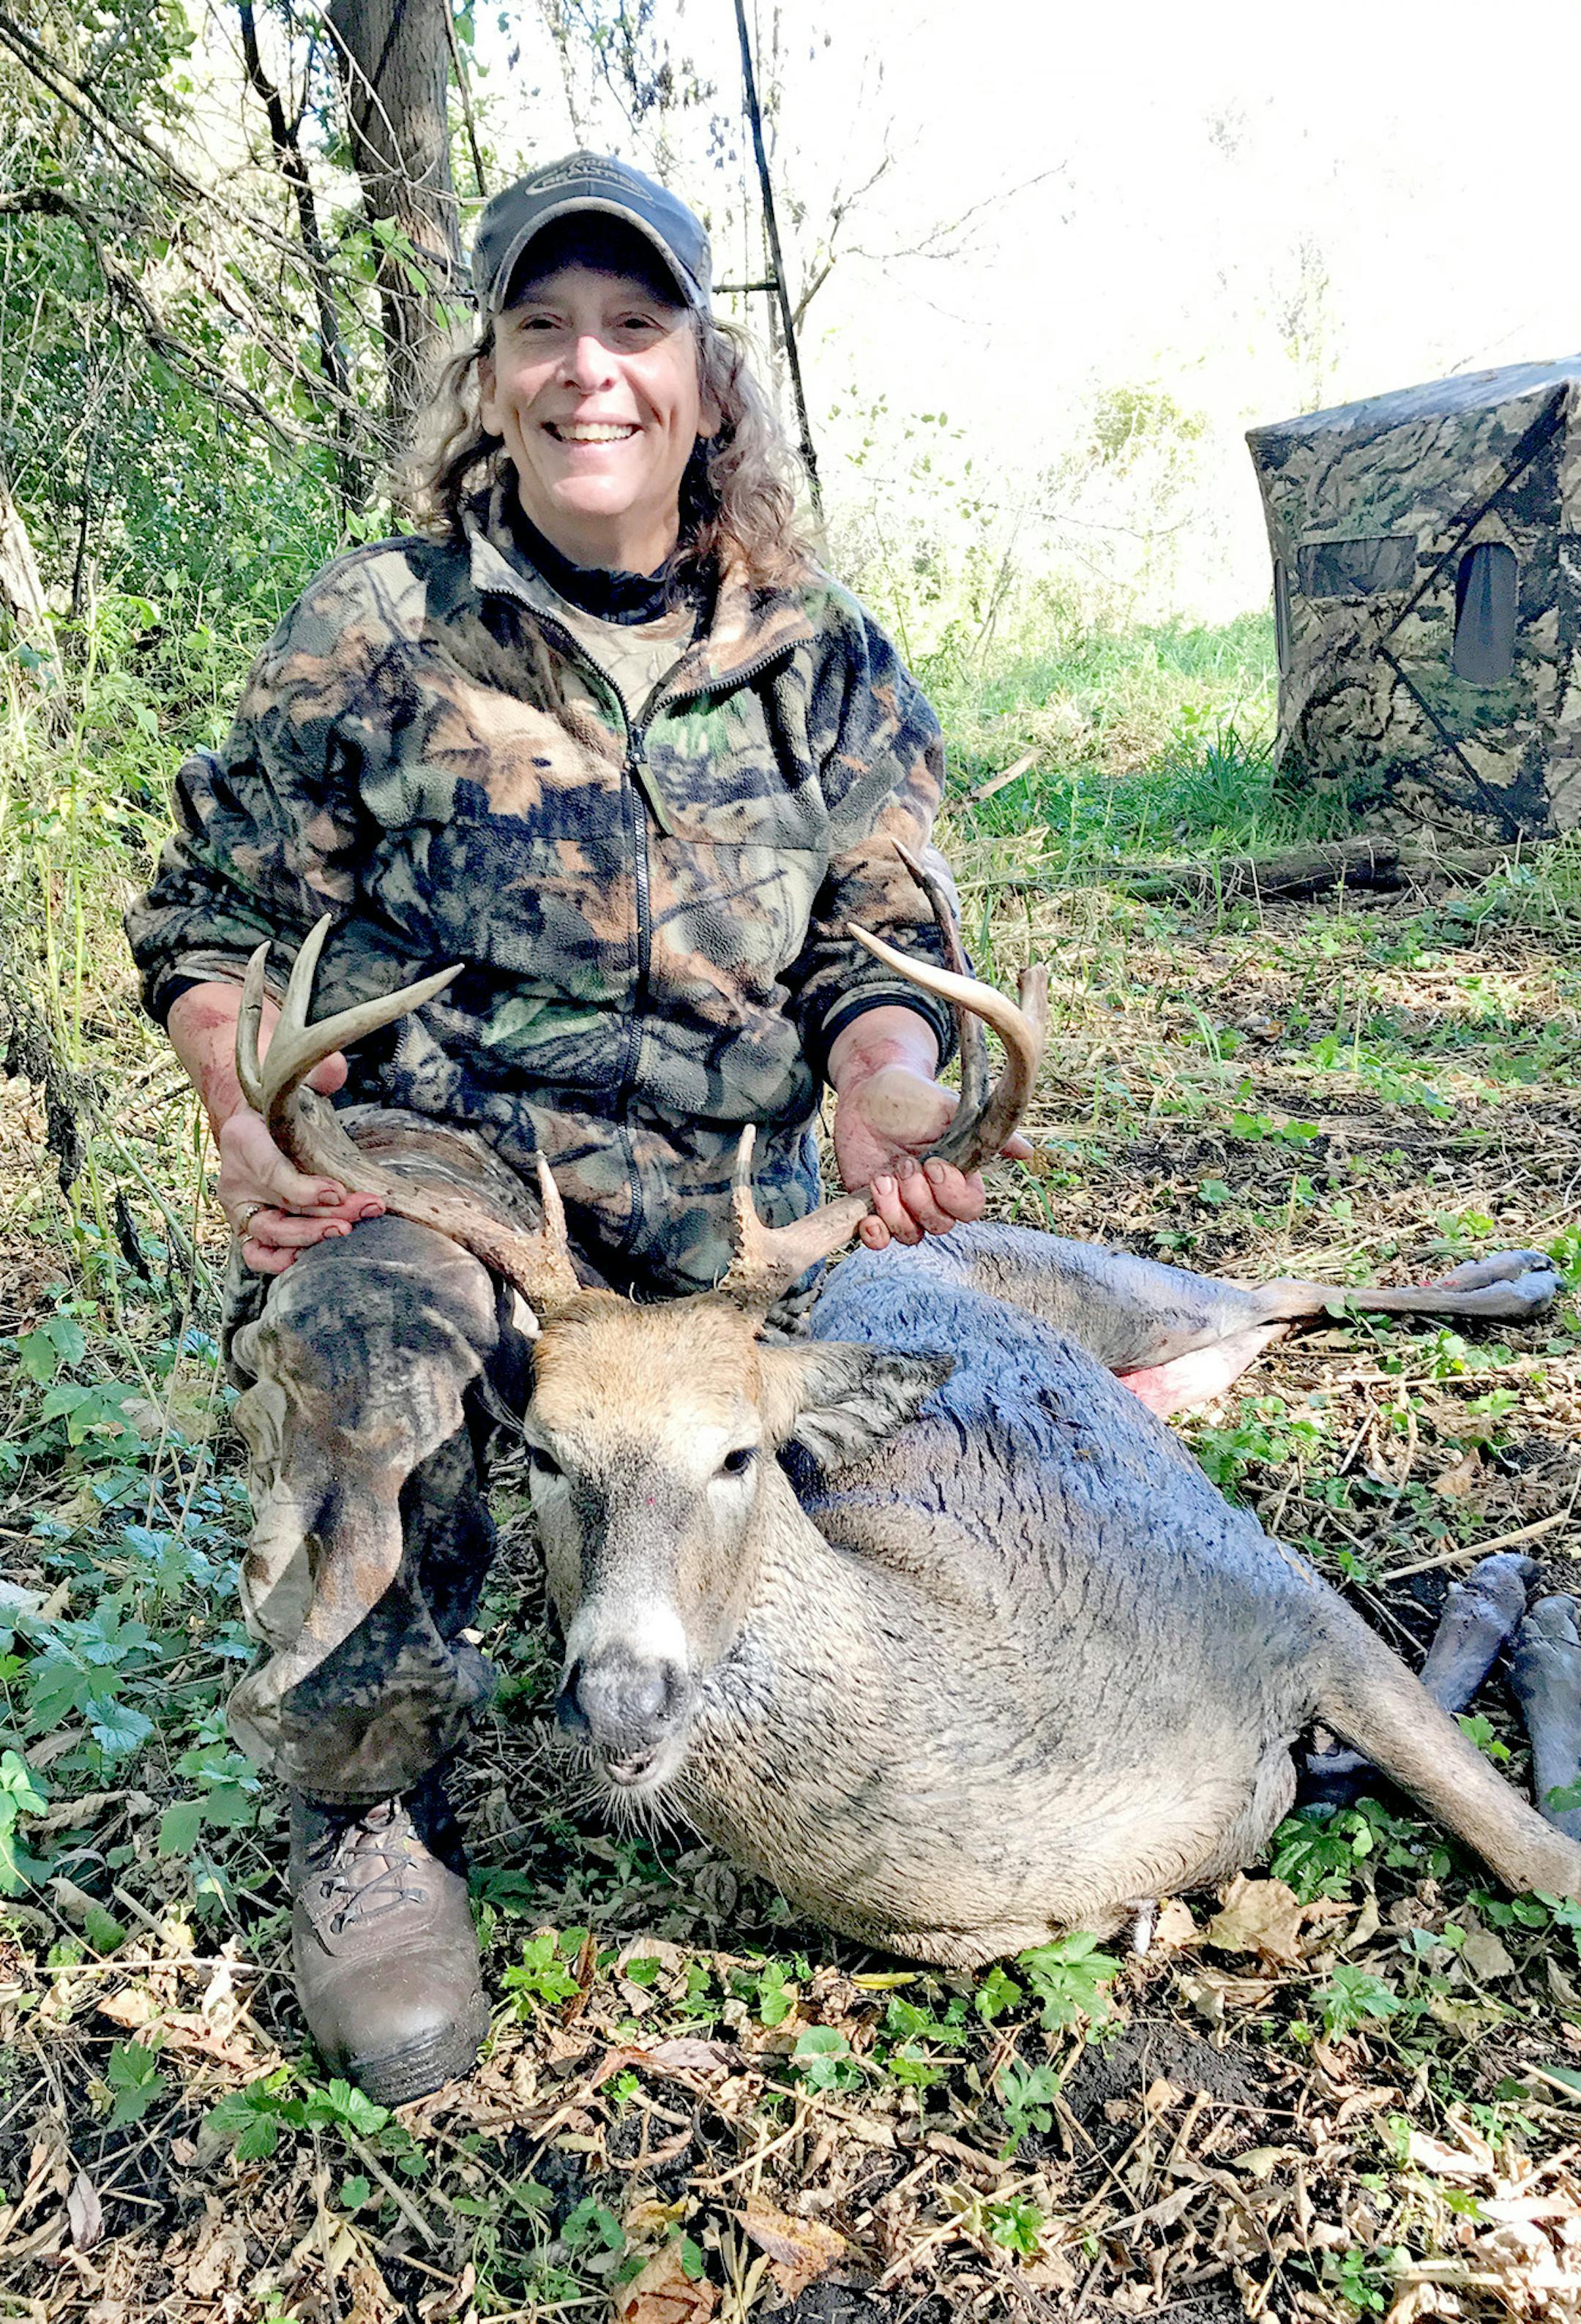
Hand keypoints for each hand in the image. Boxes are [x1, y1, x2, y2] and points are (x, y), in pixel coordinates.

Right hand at [215, 1050, 382, 1275]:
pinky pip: (257, 1254)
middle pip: (279, 1206)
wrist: (254, 1119)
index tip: (338, 1191)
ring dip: (312, 1237)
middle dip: (325, 1213)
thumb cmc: (281, 1105)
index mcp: (243, 1136)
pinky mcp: (248, 1227)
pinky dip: (281, 1261)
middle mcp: (236, 1176)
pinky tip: (313, 1257)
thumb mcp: (294, 1083)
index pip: (272, 1169)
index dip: (303, 1188)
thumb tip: (335, 1069)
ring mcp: (240, 1206)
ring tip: (351, 1228)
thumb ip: (316, 1073)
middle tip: (364, 1209)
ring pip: (271, 1234)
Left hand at [832, 1060, 1032, 1251]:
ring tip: (882, 1178)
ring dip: (894, 1212)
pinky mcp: (872, 1209)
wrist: (868, 1094)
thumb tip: (1028, 1153)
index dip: (951, 1194)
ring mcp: (902, 1206)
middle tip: (903, 1164)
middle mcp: (932, 1197)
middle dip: (920, 1199)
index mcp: (957, 1177)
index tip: (933, 1164)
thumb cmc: (913, 1100)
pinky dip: (875, 1235)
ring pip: (910, 1235)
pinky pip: (878, 1240)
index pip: (970, 1208)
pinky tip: (868, 1219)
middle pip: (940, 1225)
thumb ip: (985, 1132)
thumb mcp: (950, 1109)